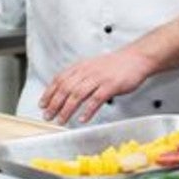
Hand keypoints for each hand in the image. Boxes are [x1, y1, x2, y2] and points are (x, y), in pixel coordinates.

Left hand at [39, 49, 155, 124]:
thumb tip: (64, 90)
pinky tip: (82, 119)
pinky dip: (88, 111)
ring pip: (78, 95)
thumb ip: (79, 76)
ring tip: (61, 120)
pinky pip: (96, 100)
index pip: (59, 79)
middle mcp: (88, 71)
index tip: (42, 104)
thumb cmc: (115, 65)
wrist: (136, 58)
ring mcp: (99, 78)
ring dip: (67, 109)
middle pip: (65, 88)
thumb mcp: (92, 66)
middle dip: (54, 104)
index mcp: (81, 66)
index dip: (49, 93)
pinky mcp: (111, 86)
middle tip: (48, 116)